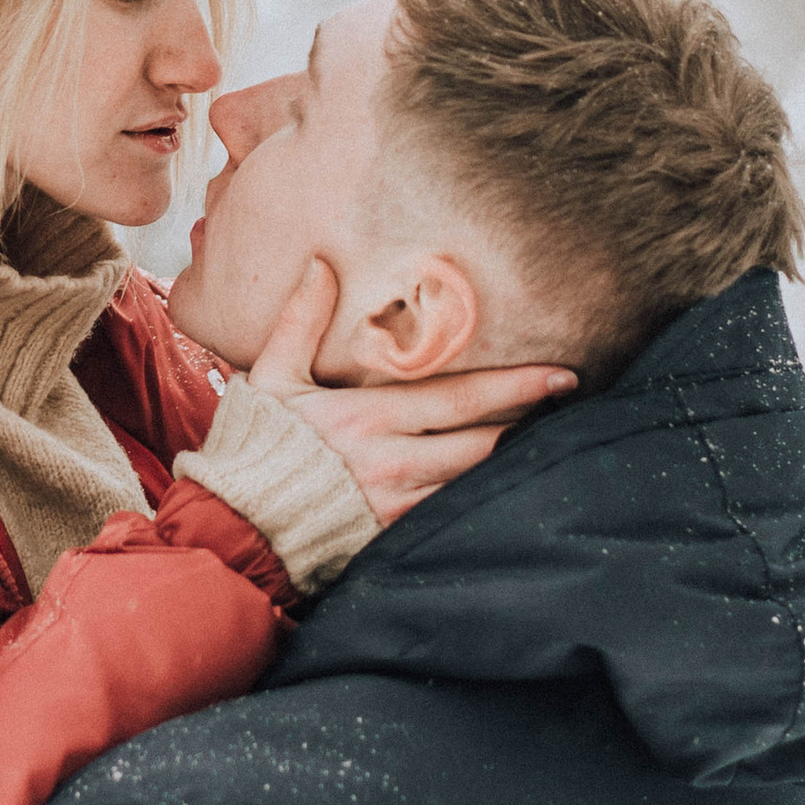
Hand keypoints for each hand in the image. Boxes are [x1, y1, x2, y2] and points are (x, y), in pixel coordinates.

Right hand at [246, 259, 576, 529]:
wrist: (233, 526)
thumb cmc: (255, 447)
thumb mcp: (269, 377)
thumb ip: (298, 322)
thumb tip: (320, 266)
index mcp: (369, 417)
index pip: (460, 399)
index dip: (516, 387)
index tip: (560, 373)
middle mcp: (393, 463)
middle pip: (483, 443)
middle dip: (531, 422)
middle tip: (572, 404)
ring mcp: (396, 506)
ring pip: (474, 483)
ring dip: (512, 463)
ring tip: (551, 442)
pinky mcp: (390, 538)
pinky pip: (450, 517)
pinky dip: (481, 499)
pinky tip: (506, 487)